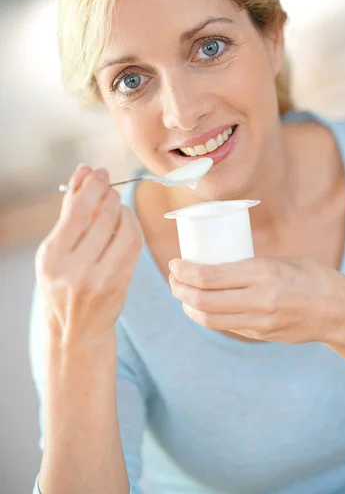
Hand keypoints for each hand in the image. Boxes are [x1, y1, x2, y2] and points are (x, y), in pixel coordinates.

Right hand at [35, 164, 142, 347]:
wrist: (75, 331)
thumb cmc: (62, 284)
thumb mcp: (55, 250)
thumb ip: (69, 210)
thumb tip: (83, 171)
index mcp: (51, 257)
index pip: (77, 210)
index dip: (92, 185)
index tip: (98, 172)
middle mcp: (74, 270)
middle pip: (103, 216)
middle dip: (109, 194)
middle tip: (109, 187)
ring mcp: (99, 279)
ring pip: (123, 228)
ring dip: (123, 209)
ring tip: (116, 206)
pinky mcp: (120, 284)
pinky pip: (134, 244)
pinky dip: (132, 226)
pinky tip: (125, 222)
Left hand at [169, 256, 344, 344]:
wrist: (338, 311)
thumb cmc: (310, 276)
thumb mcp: (279, 261)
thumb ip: (249, 266)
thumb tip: (214, 264)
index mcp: (262, 273)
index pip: (208, 277)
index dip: (183, 271)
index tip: (174, 263)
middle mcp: (258, 300)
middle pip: (202, 301)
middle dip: (178, 288)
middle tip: (173, 277)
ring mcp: (259, 322)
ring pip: (208, 319)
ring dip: (187, 306)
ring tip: (181, 293)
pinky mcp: (260, 335)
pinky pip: (224, 326)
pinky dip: (206, 315)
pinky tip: (201, 306)